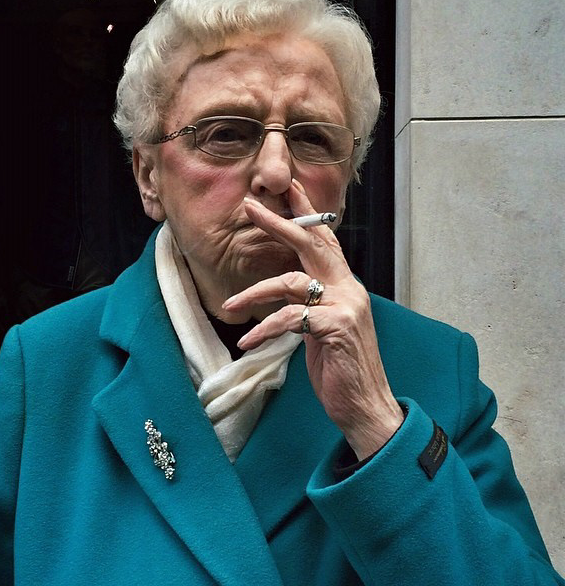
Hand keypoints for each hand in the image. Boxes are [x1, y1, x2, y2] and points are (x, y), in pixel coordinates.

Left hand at [222, 179, 402, 458]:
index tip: (288, 189)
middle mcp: (348, 289)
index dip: (306, 214)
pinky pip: (290, 318)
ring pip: (291, 282)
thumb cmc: (340, 368)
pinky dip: (265, 328)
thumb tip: (283, 290)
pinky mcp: (337, 326)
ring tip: (229, 305)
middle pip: (312, 244)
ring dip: (254, 292)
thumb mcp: (323, 329)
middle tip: (251, 206)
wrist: (365, 405)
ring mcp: (346, 305)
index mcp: (344, 286)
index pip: (324, 241)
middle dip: (280, 222)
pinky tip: (248, 342)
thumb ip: (309, 305)